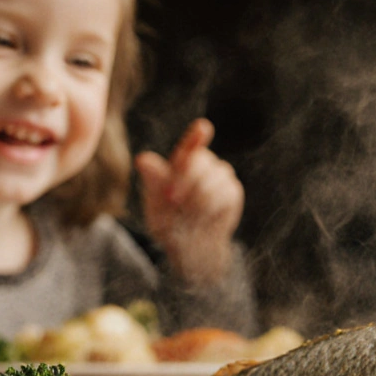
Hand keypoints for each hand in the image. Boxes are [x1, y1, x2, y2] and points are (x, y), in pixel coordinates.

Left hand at [134, 118, 243, 286]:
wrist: (191, 247)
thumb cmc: (169, 223)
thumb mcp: (156, 206)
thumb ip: (153, 182)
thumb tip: (143, 159)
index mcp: (180, 162)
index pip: (189, 146)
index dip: (196, 137)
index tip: (203, 128)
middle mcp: (202, 163)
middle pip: (199, 161)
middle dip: (184, 181)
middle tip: (171, 200)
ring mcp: (220, 174)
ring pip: (214, 178)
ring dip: (199, 199)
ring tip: (189, 213)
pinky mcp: (233, 189)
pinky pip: (227, 193)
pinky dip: (213, 207)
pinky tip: (206, 216)